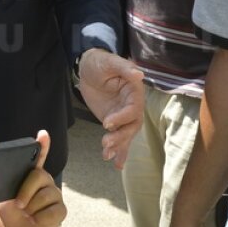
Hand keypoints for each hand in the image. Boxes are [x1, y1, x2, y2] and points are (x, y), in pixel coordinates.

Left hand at [0, 130, 65, 226]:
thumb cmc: (10, 215)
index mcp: (29, 175)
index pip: (38, 156)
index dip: (42, 145)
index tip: (42, 134)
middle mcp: (44, 181)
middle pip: (37, 175)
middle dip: (25, 191)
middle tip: (18, 205)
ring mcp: (55, 195)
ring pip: (43, 195)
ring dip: (30, 208)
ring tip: (27, 214)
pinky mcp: (61, 210)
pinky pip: (50, 211)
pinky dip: (39, 219)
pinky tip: (36, 221)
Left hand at [77, 49, 144, 167]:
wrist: (88, 67)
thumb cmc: (100, 62)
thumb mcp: (110, 62)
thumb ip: (124, 69)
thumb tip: (139, 74)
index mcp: (134, 92)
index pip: (133, 109)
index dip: (122, 117)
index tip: (107, 122)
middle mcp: (132, 105)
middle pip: (132, 126)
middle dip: (120, 137)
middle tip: (105, 143)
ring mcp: (123, 115)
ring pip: (126, 134)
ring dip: (118, 146)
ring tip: (107, 155)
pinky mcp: (114, 121)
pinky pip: (119, 137)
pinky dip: (118, 151)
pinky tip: (117, 164)